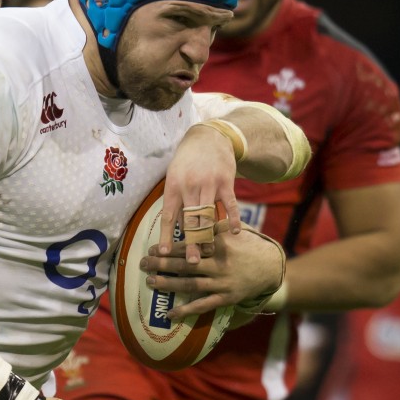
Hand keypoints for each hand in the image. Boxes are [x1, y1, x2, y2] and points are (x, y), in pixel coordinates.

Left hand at [143, 222, 282, 318]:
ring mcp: (221, 283)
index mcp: (219, 245)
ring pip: (190, 284)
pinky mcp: (225, 298)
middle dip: (162, 264)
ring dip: (168, 284)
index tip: (152, 248)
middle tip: (143, 263)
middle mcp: (218, 264)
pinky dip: (186, 310)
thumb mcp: (234, 229)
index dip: (168, 248)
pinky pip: (203, 305)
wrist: (271, 267)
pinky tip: (170, 313)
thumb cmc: (249, 244)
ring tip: (150, 282)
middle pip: (185, 264)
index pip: (188, 246)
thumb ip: (214, 225)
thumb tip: (195, 216)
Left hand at [160, 125, 240, 262]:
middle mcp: (190, 186)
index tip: (164, 252)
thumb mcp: (175, 176)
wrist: (209, 137)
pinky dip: (233, 219)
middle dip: (191, 242)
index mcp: (174, 186)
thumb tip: (178, 228)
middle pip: (190, 220)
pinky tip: (235, 232)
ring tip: (209, 252)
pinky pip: (229, 204)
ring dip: (209, 235)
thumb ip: (177, 200)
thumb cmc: (188, 160)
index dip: (167, 235)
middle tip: (191, 262)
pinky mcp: (225, 182)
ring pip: (209, 215)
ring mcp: (209, 184)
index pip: (169, 216)